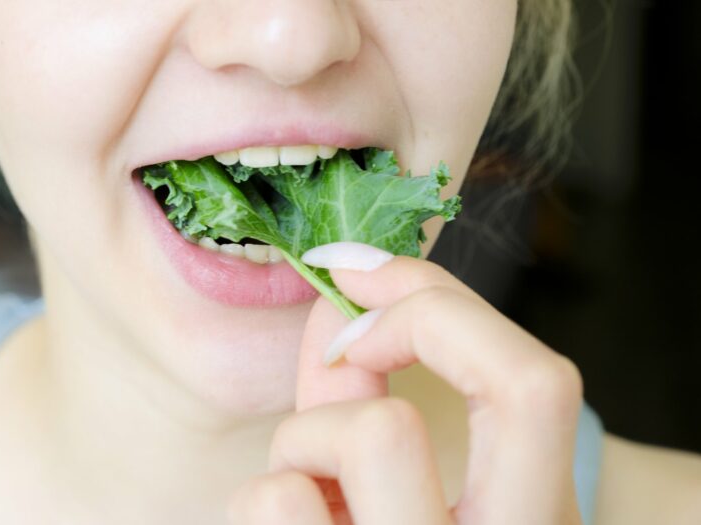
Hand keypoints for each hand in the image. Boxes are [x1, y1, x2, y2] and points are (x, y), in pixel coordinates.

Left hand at [227, 242, 583, 524]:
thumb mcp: (398, 472)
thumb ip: (369, 384)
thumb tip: (338, 298)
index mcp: (536, 521)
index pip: (537, 381)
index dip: (438, 304)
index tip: (364, 280)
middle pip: (450, 405)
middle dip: (377, 350)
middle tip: (347, 349)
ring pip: (353, 443)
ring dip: (305, 439)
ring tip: (313, 485)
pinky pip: (274, 502)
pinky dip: (267, 495)